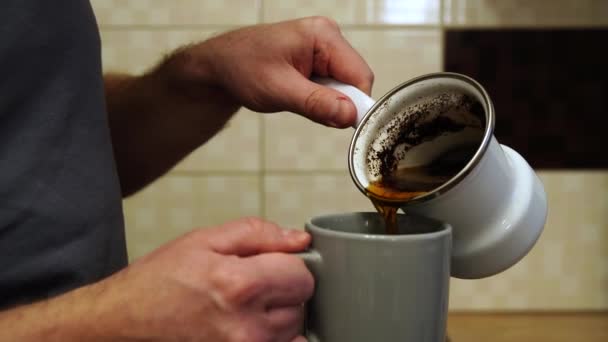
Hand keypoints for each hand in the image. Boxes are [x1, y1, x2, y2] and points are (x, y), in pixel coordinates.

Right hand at [93, 218, 312, 341]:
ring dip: (278, 314)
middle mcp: (246, 327)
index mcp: (239, 285)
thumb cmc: (160, 280)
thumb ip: (258, 235)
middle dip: (284, 288)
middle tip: (252, 283)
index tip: (273, 262)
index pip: (302, 275)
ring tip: (243, 305)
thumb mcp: (205, 240)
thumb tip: (299, 239)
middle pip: (301, 303)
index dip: (289, 263)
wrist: (125, 320)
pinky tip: (249, 325)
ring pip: (293, 329)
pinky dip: (272, 337)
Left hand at [176, 16, 373, 127]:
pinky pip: (333, 85)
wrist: (221, 65)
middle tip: (307, 107)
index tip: (340, 123)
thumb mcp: (279, 90)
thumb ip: (317, 104)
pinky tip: (300, 95)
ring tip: (297, 99)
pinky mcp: (318, 60)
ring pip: (345, 86)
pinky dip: (321, 98)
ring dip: (328, 101)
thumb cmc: (242, 68)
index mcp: (323, 35)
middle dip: (338, 102)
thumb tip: (349, 115)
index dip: (356, 104)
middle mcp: (328, 37)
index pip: (360, 75)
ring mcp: (323, 48)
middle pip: (355, 80)